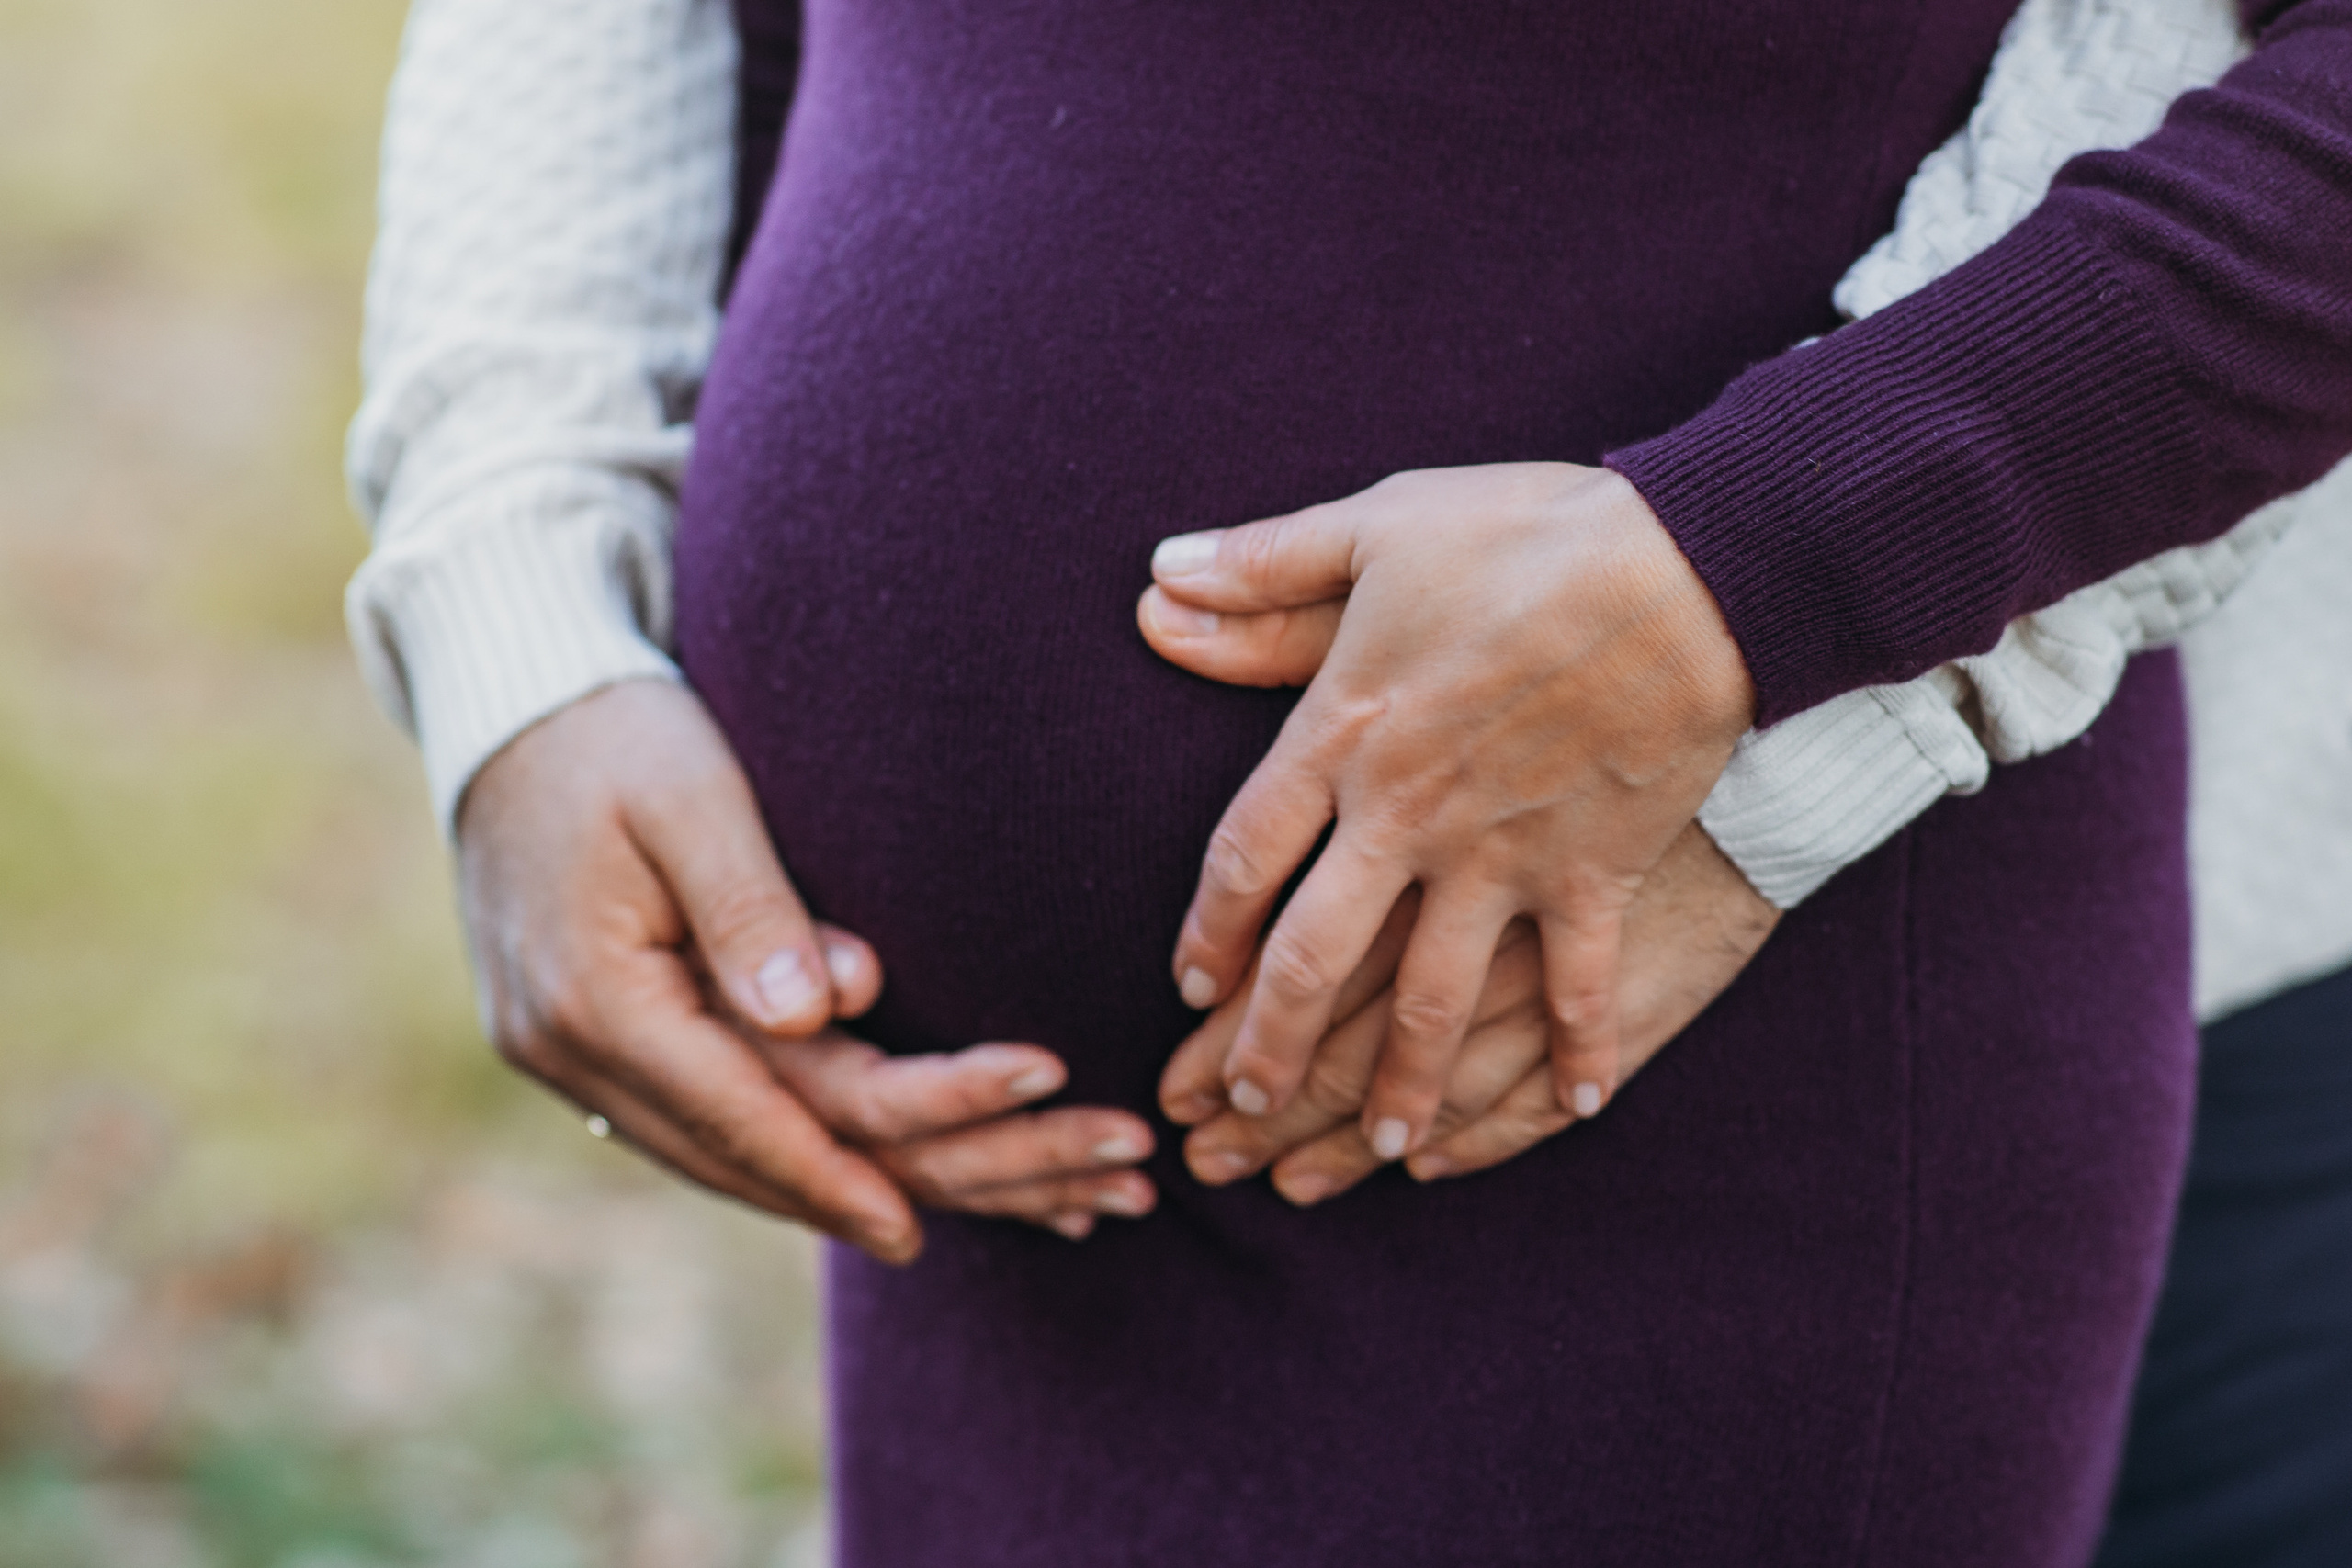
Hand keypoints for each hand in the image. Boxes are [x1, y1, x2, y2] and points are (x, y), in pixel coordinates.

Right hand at [457, 679, 1155, 1260]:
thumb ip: (753, 908)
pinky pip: (689, 1120)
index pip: (739, 1113)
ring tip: (925, 1225)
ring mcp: (559, 1055)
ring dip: (818, 1190)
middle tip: (966, 1235)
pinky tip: (843, 1174)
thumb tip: (824, 1013)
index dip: (835, 1172)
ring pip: (710, 1153)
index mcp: (591, 997)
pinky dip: (770, 1150)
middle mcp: (563, 1049)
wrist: (509, 703)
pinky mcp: (579, 1041)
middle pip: (734, 1154)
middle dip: (854, 1196)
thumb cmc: (615, 732)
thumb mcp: (694, 798)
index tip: (917, 1228)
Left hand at [1140, 462, 1752, 1159]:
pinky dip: (1579, 1053)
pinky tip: (1577, 1105)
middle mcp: (1407, 815)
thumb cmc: (1531, 534)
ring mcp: (1502, 856)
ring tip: (1378, 1144)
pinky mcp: (1594, 872)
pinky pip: (1579, 987)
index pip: (1241, 857)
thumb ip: (1263, 569)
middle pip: (1311, 957)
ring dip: (1398, 1082)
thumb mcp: (1378, 527)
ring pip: (1428, 999)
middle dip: (1269, 1047)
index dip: (1206, 931)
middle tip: (1241, 1108)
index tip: (1191, 989)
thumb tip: (1156, 584)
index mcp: (1344, 731)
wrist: (1693, 566)